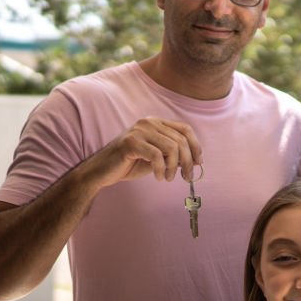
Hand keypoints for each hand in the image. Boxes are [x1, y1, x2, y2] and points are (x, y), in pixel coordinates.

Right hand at [86, 118, 202, 186]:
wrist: (102, 171)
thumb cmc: (129, 164)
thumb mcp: (156, 158)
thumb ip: (173, 155)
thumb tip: (195, 160)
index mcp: (156, 122)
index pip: (185, 129)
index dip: (196, 146)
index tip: (199, 163)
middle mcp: (149, 122)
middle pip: (181, 140)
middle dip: (188, 161)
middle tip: (187, 177)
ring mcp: (139, 130)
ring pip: (171, 147)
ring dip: (173, 167)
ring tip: (168, 178)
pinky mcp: (131, 142)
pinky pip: (156, 156)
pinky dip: (161, 169)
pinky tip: (158, 177)